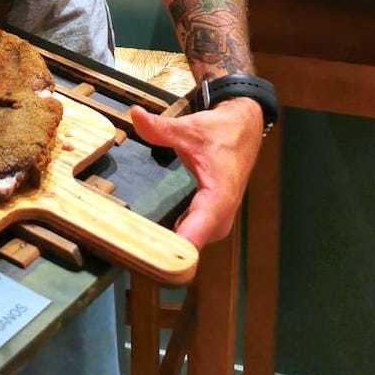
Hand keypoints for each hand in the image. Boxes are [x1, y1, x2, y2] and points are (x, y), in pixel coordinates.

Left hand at [128, 96, 263, 247]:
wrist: (245, 129)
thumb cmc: (220, 131)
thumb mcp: (188, 128)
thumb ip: (160, 128)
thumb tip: (134, 114)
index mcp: (218, 198)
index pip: (194, 237)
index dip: (171, 253)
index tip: (146, 261)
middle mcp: (221, 217)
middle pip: (190, 248)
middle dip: (163, 253)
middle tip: (129, 253)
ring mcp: (220, 222)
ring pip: (192, 246)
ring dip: (169, 250)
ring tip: (134, 250)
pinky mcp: (215, 220)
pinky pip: (194, 238)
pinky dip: (176, 241)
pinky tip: (153, 240)